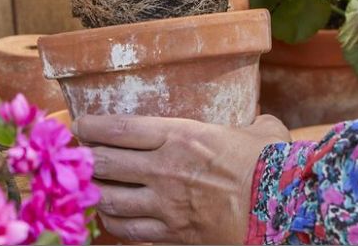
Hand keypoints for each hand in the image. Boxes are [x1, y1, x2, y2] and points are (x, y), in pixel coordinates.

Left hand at [74, 113, 290, 244]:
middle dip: (85, 160)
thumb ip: (247, 123)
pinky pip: (129, 233)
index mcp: (180, 134)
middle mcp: (164, 168)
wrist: (281, 210)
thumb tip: (258, 124)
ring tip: (86, 187)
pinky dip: (113, 225)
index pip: (120, 128)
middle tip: (76, 157)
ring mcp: (165, 205)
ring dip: (94, 192)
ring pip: (110, 200)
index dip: (93, 127)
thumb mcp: (258, 131)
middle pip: (106, 163)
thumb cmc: (270, 165)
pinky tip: (109, 219)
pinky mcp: (172, 236)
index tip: (79, 125)